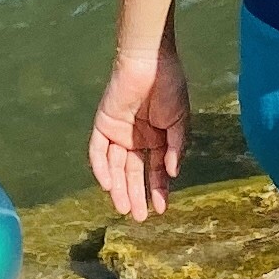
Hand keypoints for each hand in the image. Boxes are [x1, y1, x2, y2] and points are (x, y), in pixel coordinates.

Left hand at [88, 40, 190, 219]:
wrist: (150, 61)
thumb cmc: (169, 87)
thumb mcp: (179, 121)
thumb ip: (176, 147)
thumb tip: (173, 173)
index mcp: (157, 139)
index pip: (155, 170)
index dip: (158, 189)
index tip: (161, 209)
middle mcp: (136, 139)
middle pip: (133, 173)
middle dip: (136, 194)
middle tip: (139, 217)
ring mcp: (118, 133)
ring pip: (115, 167)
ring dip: (119, 187)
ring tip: (125, 208)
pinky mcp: (103, 125)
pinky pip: (98, 151)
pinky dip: (101, 168)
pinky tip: (108, 185)